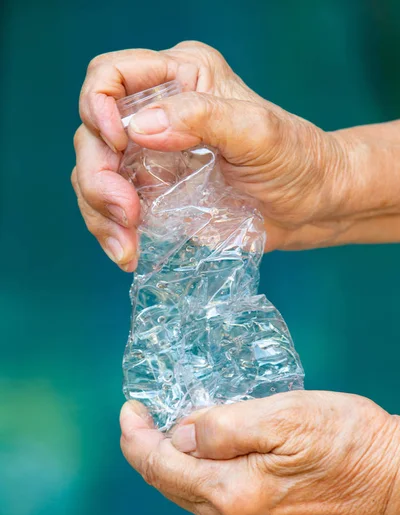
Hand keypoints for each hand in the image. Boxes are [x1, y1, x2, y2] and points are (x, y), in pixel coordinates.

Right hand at [72, 41, 359, 270]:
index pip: (111, 75)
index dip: (98, 106)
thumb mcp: (258, 133)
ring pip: (94, 174)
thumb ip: (202, 119)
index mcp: (181, 77)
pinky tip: (128, 253)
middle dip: (99, 176)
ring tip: (126, 247)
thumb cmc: (295, 161)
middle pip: (92, 133)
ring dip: (99, 212)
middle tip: (126, 213)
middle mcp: (157, 111)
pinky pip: (109, 208)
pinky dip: (109, 231)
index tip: (119, 145)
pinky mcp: (151, 193)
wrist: (308, 207)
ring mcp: (149, 155)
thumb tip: (137, 128)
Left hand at [120, 391, 399, 514]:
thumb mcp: (282, 415)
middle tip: (153, 409)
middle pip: (170, 482)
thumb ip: (222, 426)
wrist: (388, 479)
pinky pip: (212, 502)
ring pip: (190, 492)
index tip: (130, 408)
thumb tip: (179, 432)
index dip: (136, 435)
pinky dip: (204, 474)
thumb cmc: (342, 439)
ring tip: (187, 424)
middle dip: (155, 444)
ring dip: (181, 458)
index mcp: (231, 494)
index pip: (158, 466)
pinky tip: (216, 451)